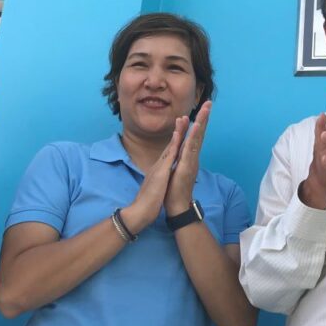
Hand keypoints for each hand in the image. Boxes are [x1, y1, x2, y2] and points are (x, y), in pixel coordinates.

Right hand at [124, 119, 186, 233]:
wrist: (141, 210)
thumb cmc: (149, 201)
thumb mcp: (157, 185)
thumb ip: (158, 178)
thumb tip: (161, 175)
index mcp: (161, 167)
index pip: (171, 150)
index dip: (177, 138)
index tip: (182, 126)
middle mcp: (160, 163)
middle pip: (172, 143)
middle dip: (179, 129)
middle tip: (184, 115)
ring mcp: (160, 166)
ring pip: (171, 145)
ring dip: (178, 131)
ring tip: (183, 118)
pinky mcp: (161, 171)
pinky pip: (169, 155)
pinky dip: (174, 144)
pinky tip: (179, 135)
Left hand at [165, 101, 210, 216]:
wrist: (176, 207)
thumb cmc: (174, 190)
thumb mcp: (175, 170)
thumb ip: (178, 159)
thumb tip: (179, 151)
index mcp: (188, 156)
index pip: (194, 136)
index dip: (198, 122)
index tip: (201, 108)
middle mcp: (192, 156)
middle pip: (200, 133)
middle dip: (204, 117)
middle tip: (209, 102)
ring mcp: (191, 160)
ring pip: (197, 138)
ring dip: (202, 122)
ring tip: (206, 109)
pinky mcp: (188, 166)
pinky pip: (191, 148)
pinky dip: (195, 136)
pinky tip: (197, 126)